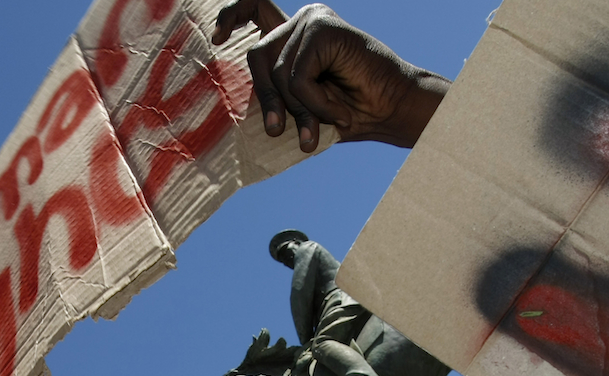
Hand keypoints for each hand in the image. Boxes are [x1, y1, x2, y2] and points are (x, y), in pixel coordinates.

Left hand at [213, 2, 448, 150]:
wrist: (391, 110)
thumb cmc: (349, 112)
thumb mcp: (300, 106)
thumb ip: (274, 95)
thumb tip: (242, 108)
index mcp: (292, 36)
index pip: (253, 8)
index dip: (231, 17)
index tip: (217, 38)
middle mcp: (301, 22)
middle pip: (257, 57)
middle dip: (268, 100)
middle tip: (280, 131)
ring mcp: (312, 20)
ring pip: (278, 72)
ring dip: (299, 109)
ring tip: (323, 123)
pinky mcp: (323, 28)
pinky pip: (298, 76)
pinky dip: (314, 102)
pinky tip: (338, 110)